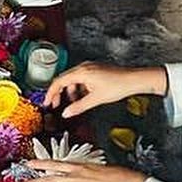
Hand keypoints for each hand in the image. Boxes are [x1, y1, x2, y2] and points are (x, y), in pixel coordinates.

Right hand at [44, 63, 167, 118]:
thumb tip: (67, 113)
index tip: (47, 102)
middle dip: (59, 93)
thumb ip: (78, 107)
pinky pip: (81, 79)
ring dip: (70, 91)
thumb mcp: (95, 99)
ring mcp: (90, 68)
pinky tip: (84, 97)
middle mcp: (84, 67)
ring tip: (73, 103)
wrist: (134, 80)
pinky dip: (79, 89)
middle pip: (64, 79)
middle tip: (55, 104)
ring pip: (73, 80)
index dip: (50, 93)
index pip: (59, 81)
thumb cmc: (118, 86)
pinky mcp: (96, 70)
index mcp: (81, 72)